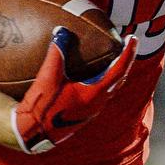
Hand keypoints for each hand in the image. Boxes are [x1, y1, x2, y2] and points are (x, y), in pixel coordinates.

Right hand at [10, 28, 136, 153]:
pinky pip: (102, 94)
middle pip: (119, 79)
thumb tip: (62, 31)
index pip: (119, 70)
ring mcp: (92, 111)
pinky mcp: (83, 114)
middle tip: (127, 45)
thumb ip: (57, 53)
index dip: (128, 53)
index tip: (132, 39)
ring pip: (112, 88)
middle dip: (125, 61)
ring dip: (116, 72)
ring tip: (114, 58)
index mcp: (94, 94)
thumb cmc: (42, 107)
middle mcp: (98, 104)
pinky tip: (94, 75)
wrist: (31, 133)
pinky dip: (104, 81)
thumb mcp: (48, 77)